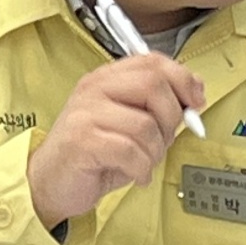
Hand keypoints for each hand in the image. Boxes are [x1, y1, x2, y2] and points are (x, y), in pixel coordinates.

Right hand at [26, 55, 205, 226]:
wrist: (49, 183)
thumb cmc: (93, 155)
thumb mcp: (129, 124)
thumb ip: (157, 105)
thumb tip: (195, 94)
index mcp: (106, 78)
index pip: (152, 61)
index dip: (182, 79)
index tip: (195, 102)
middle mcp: (94, 89)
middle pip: (153, 85)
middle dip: (171, 118)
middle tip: (163, 140)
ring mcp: (86, 113)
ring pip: (146, 125)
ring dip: (155, 152)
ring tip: (144, 163)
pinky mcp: (82, 141)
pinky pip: (131, 151)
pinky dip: (142, 169)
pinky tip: (135, 174)